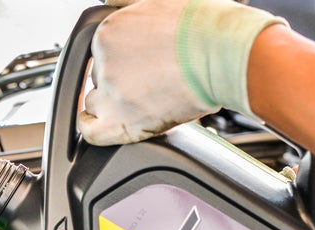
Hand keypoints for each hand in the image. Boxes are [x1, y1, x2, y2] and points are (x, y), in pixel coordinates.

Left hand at [78, 0, 285, 145]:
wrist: (223, 53)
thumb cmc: (205, 28)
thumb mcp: (160, 3)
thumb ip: (131, 9)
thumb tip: (112, 5)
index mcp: (109, 30)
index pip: (102, 53)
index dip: (122, 61)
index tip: (136, 67)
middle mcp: (104, 59)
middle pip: (100, 77)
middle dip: (120, 81)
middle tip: (150, 82)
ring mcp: (111, 91)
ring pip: (96, 102)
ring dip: (114, 104)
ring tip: (144, 101)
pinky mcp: (120, 120)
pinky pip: (90, 131)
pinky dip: (93, 129)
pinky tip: (107, 124)